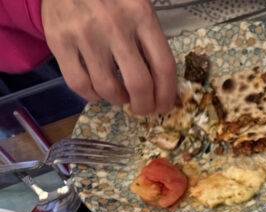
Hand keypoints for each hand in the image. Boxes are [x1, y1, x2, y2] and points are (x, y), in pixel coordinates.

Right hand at [40, 0, 177, 114]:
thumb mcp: (137, 6)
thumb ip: (150, 38)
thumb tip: (164, 84)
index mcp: (141, 15)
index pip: (164, 66)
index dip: (167, 94)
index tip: (165, 106)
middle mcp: (114, 26)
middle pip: (139, 84)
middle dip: (145, 106)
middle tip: (143, 108)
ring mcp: (85, 34)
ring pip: (108, 88)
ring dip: (118, 100)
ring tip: (120, 95)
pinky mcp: (59, 40)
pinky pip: (79, 84)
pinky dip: (92, 95)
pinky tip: (97, 89)